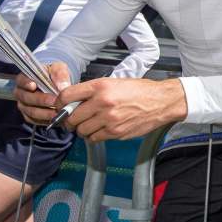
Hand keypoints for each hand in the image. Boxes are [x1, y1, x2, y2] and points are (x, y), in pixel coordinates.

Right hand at [15, 62, 70, 125]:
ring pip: (31, 111)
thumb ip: (59, 74)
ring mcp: (24, 105)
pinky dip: (45, 120)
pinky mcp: (29, 116)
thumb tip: (62, 86)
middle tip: (55, 101)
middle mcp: (21, 93)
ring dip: (45, 112)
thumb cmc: (55, 75)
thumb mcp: (58, 68)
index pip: (21, 80)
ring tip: (58, 111)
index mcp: (24, 79)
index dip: (26, 83)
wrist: (59, 87)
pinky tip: (55, 117)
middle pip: (26, 98)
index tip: (34, 85)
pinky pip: (34, 120)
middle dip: (41, 100)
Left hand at [56, 77, 186, 142]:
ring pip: (81, 130)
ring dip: (82, 129)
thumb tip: (73, 101)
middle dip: (70, 120)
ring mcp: (109, 119)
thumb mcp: (115, 82)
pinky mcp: (115, 132)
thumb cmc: (141, 91)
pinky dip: (94, 136)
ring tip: (90, 124)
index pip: (67, 95)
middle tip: (74, 119)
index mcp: (101, 86)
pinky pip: (94, 138)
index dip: (60, 103)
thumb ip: (93, 91)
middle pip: (71, 117)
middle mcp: (103, 102)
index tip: (61, 107)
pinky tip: (101, 129)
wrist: (161, 102)